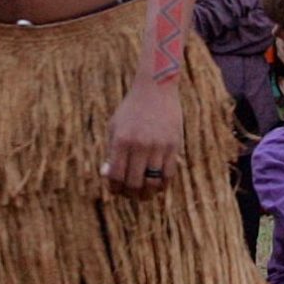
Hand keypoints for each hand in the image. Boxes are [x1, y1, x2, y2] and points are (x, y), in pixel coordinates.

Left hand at [100, 80, 183, 199]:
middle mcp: (139, 145)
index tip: (115, 189)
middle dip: (130, 194)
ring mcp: (158, 146)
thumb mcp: (115, 127)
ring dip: (147, 194)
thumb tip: (109, 177)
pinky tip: (157, 185)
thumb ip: (111, 152)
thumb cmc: (131, 110)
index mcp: (121, 141)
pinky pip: (169, 175)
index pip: (116, 176)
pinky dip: (162, 185)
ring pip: (153, 183)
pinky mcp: (174, 146)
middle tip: (130, 194)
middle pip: (134, 183)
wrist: (155, 89)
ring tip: (144, 194)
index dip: (114, 188)